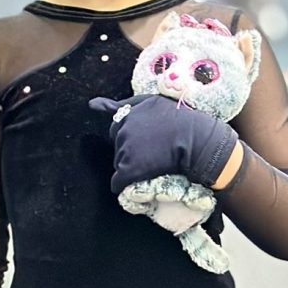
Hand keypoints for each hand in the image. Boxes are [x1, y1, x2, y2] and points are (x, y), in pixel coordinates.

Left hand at [89, 93, 237, 195]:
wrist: (196, 140)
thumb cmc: (181, 120)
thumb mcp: (151, 102)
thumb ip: (121, 104)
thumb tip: (91, 105)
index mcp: (127, 114)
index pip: (116, 128)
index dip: (130, 137)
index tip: (145, 141)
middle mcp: (123, 130)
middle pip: (117, 147)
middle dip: (129, 151)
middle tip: (151, 153)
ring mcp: (125, 150)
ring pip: (118, 164)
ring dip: (130, 166)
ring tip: (152, 165)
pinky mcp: (129, 169)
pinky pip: (118, 183)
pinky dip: (124, 185)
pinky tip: (136, 183)